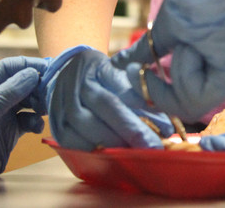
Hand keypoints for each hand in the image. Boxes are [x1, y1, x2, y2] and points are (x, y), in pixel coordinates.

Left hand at [0, 56, 50, 186]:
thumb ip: (7, 93)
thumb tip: (32, 74)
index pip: (9, 67)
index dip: (28, 65)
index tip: (49, 68)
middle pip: (22, 82)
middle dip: (38, 85)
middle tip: (53, 91)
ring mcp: (3, 115)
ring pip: (28, 101)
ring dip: (40, 103)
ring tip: (46, 108)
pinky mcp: (10, 133)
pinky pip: (29, 120)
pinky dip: (36, 121)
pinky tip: (36, 127)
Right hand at [43, 46, 173, 150]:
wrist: (61, 75)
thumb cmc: (97, 75)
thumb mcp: (116, 71)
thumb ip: (137, 91)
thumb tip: (164, 120)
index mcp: (95, 70)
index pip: (120, 88)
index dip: (143, 108)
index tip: (166, 126)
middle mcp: (77, 87)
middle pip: (107, 109)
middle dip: (134, 132)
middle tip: (155, 147)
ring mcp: (63, 109)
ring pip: (91, 131)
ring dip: (118, 144)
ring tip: (139, 152)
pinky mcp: (58, 130)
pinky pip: (78, 147)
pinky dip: (97, 153)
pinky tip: (114, 155)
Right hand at [112, 0, 224, 120]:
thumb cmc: (183, 2)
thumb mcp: (162, 36)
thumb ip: (144, 55)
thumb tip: (116, 66)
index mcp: (216, 64)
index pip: (186, 99)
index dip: (156, 95)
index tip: (133, 75)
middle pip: (187, 107)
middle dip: (159, 90)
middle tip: (140, 70)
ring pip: (191, 103)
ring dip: (176, 70)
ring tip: (185, 43)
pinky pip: (200, 95)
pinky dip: (186, 70)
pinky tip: (193, 46)